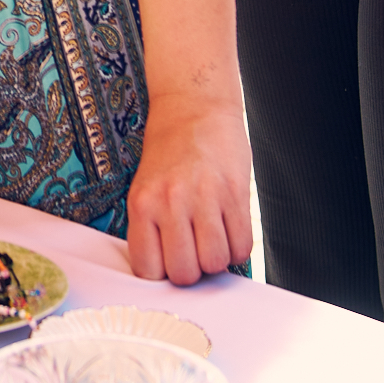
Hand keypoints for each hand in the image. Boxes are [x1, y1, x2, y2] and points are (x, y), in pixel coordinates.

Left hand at [123, 100, 253, 283]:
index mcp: (141, 204)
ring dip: (217, 260)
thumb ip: (152, 228)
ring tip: (213, 238)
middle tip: (194, 251)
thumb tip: (168, 274)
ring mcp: (203, 198)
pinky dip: (238, 248)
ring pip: (214, 263)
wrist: (195, 108)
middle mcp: (169, 202)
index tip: (170, 262)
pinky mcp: (235, 193)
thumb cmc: (169, 153)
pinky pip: (242, 246)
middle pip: (184, 273)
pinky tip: (230, 229)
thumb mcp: (146, 188)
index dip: (162, 273)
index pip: (147, 270)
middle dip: (193, 271)